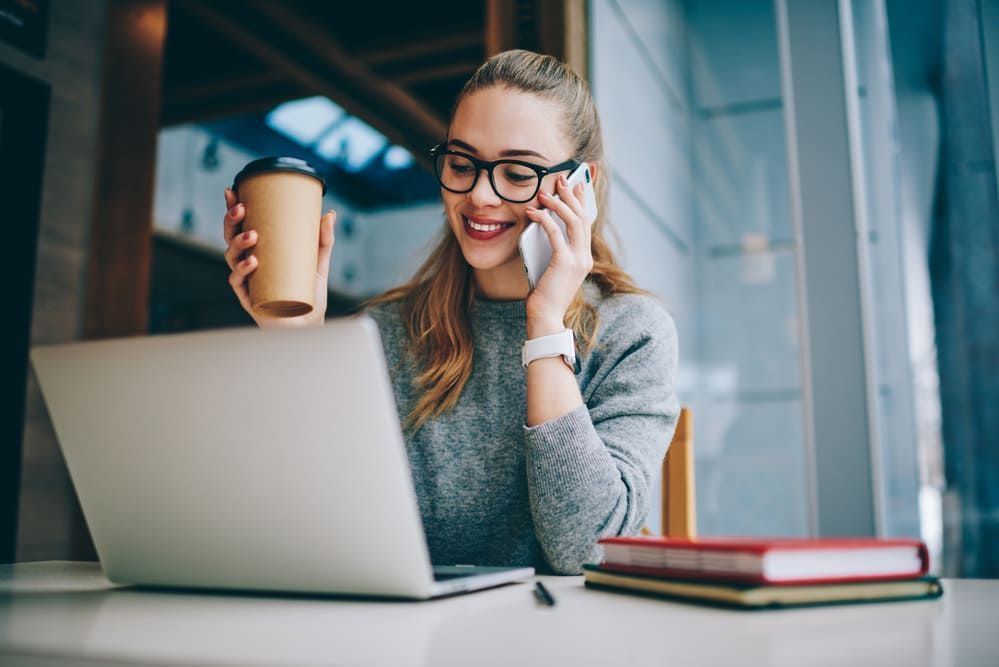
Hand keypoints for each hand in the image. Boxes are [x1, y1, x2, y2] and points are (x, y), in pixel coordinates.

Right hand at [223, 187, 335, 327]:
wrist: (310, 326)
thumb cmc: (309, 295)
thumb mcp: (318, 264)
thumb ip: (323, 240)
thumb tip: (330, 214)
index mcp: (258, 252)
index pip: (240, 226)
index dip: (232, 209)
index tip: (233, 190)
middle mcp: (247, 265)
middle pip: (230, 238)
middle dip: (231, 222)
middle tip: (242, 210)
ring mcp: (246, 281)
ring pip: (231, 257)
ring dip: (238, 243)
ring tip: (252, 235)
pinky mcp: (248, 298)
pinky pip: (238, 282)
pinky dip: (244, 270)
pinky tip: (252, 262)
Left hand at [524, 173, 592, 337]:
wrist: (545, 317)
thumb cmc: (544, 295)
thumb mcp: (550, 267)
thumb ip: (552, 249)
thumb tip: (541, 225)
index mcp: (584, 258)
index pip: (585, 223)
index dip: (582, 202)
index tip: (576, 185)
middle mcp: (585, 257)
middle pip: (582, 217)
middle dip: (571, 195)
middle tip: (560, 180)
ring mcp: (578, 260)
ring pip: (573, 221)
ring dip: (558, 203)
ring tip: (545, 192)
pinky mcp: (564, 262)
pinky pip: (555, 233)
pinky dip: (544, 219)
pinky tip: (532, 212)